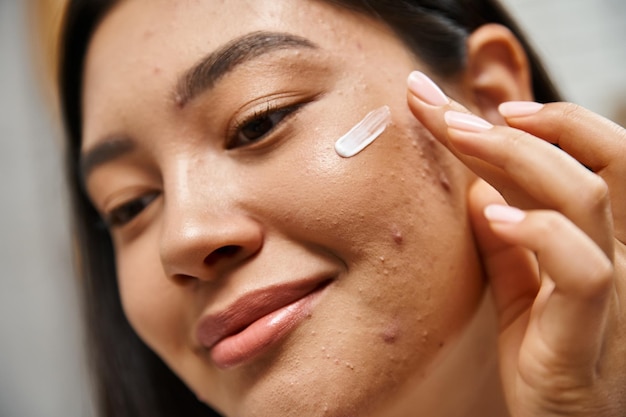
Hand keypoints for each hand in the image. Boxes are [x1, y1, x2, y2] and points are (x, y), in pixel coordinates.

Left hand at [406, 71, 625, 416]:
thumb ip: (507, 241)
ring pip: (587, 197)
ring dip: (519, 158)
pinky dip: (539, 233)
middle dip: (518, 123)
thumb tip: (478, 190)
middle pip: (590, 158)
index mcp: (598, 237)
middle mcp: (617, 251)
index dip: (516, 120)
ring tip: (464, 137)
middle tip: (448, 109)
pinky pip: (584, 271)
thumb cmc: (549, 355)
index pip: (567, 157)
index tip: (444, 102)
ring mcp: (614, 288)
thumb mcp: (522, 288)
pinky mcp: (591, 332)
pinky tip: (493, 216)